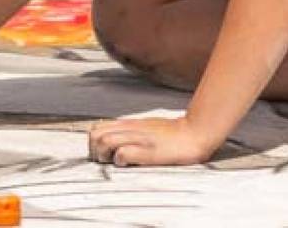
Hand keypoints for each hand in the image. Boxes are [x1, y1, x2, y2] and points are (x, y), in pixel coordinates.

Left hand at [87, 116, 220, 166]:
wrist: (194, 133)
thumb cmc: (172, 134)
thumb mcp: (146, 127)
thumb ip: (129, 131)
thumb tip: (113, 141)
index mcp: (128, 124)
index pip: (96, 128)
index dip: (93, 143)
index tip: (102, 154)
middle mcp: (130, 129)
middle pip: (94, 135)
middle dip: (94, 150)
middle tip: (106, 160)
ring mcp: (138, 139)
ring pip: (104, 142)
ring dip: (105, 155)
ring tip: (116, 162)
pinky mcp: (146, 151)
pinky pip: (122, 154)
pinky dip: (120, 161)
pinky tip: (128, 164)